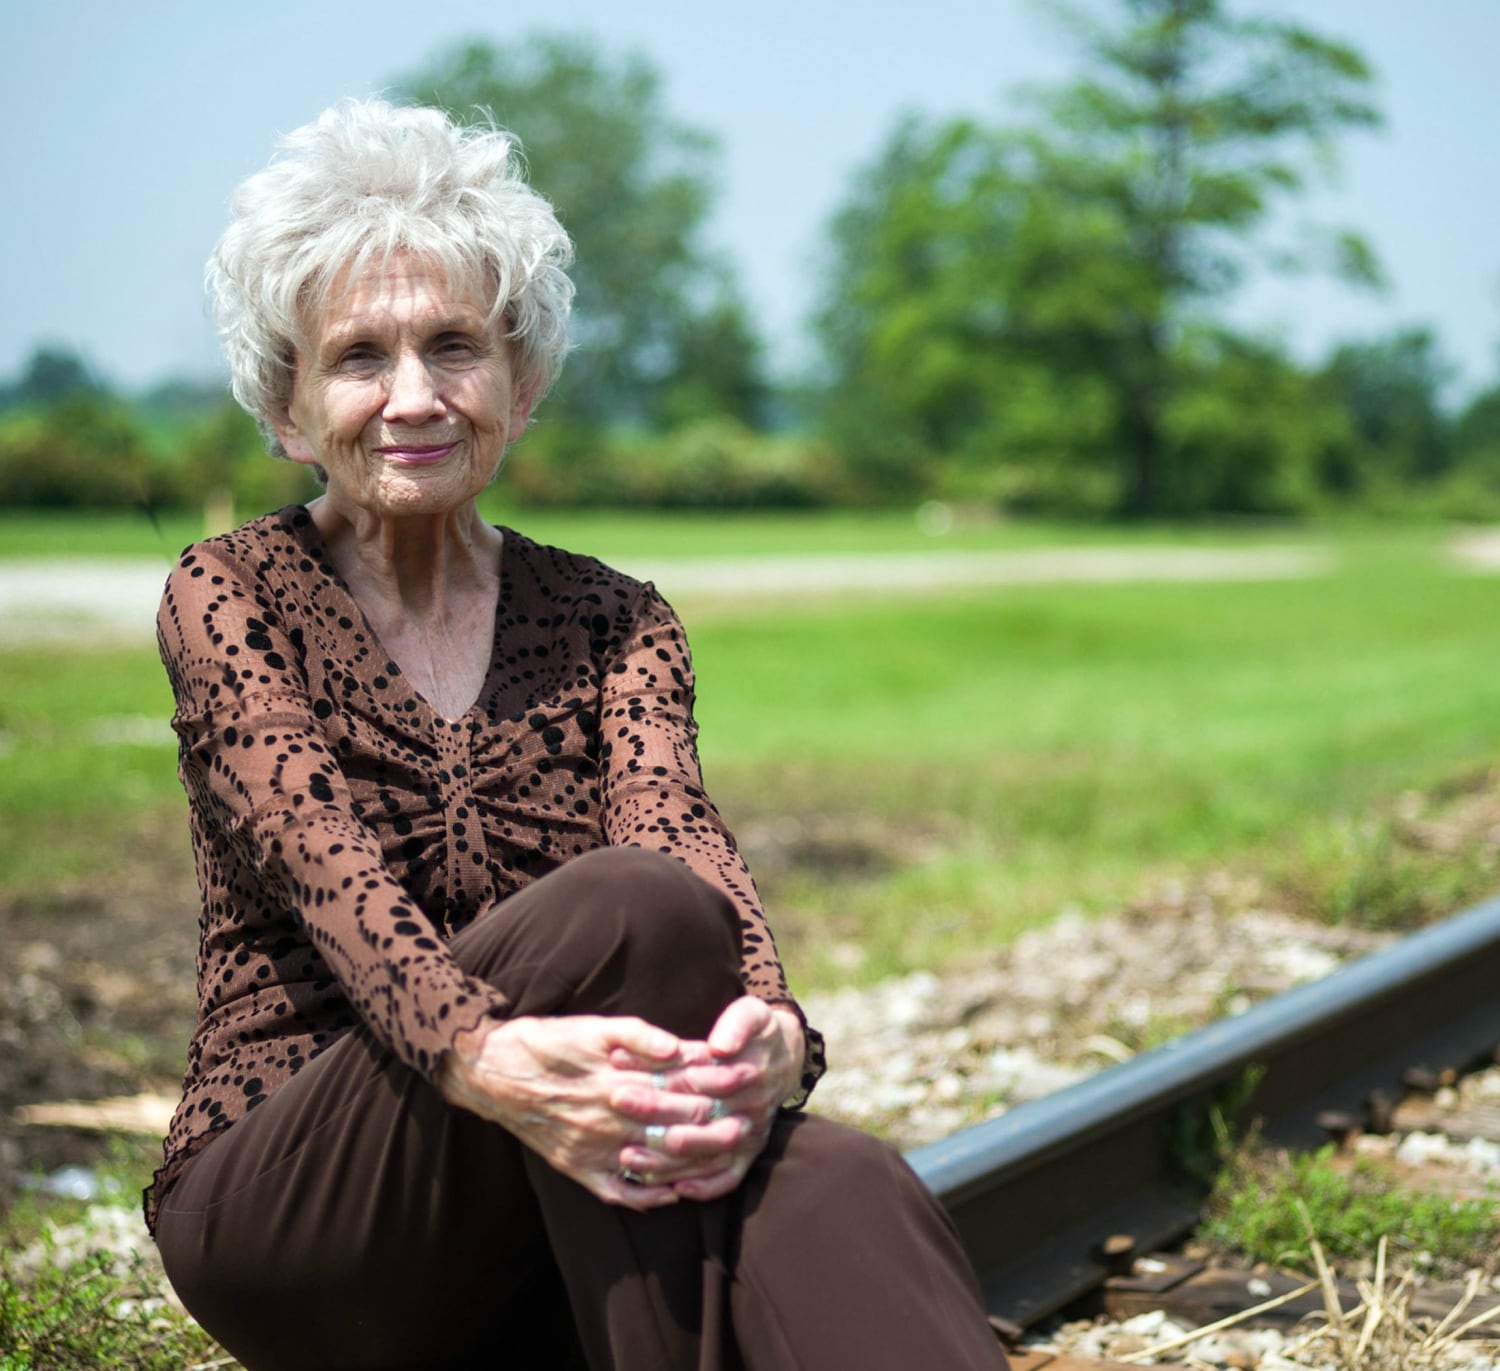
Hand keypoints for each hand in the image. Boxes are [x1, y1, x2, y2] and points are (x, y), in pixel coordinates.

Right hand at [437, 1014, 742, 1211]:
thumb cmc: (547, 1043)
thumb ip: (638, 1035)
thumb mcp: (592, 1026)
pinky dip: (649, 1196)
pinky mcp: (578, 1168)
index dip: (714, 1086)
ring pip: (655, 1163)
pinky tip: (673, 1193)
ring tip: (725, 1157)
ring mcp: (594, 1149)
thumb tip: (677, 1046)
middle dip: (715, 1126)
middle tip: (747, 1123)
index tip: (744, 1081)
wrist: (493, 1072)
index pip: (679, 1089)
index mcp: (616, 1081)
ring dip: (693, 1162)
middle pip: (674, 1127)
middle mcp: (609, 1119)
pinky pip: (620, 1192)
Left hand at [610, 997, 805, 1201]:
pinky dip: (705, 1187)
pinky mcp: (749, 1154)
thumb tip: (720, 1046)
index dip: (665, 1078)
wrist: (785, 1057)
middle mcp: (749, 1109)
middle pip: (699, 1118)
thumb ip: (737, 1025)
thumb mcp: (751, 1014)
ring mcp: (750, 1135)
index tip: (628, 1072)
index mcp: (747, 1073)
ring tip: (628, 1157)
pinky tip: (675, 1190)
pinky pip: (729, 1178)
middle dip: (655, 1113)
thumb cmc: (756, 1031)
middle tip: (618, 1103)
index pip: (702, 1080)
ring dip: (669, 1161)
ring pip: (709, 1154)